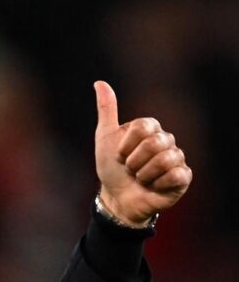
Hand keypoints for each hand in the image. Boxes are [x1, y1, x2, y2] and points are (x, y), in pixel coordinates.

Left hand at [94, 80, 191, 226]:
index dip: (126, 146)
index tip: (120, 156)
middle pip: (155, 143)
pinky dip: (158, 184)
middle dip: (134, 162)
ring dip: (144, 175)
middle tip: (130, 170)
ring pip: (165, 160)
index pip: (144, 127)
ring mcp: (176, 158)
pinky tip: (154, 187)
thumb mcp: (105, 138)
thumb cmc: (111, 170)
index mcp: (150, 128)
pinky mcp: (183, 177)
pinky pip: (175, 175)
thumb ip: (106, 111)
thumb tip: (99, 82)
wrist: (116, 199)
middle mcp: (166, 140)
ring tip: (141, 179)